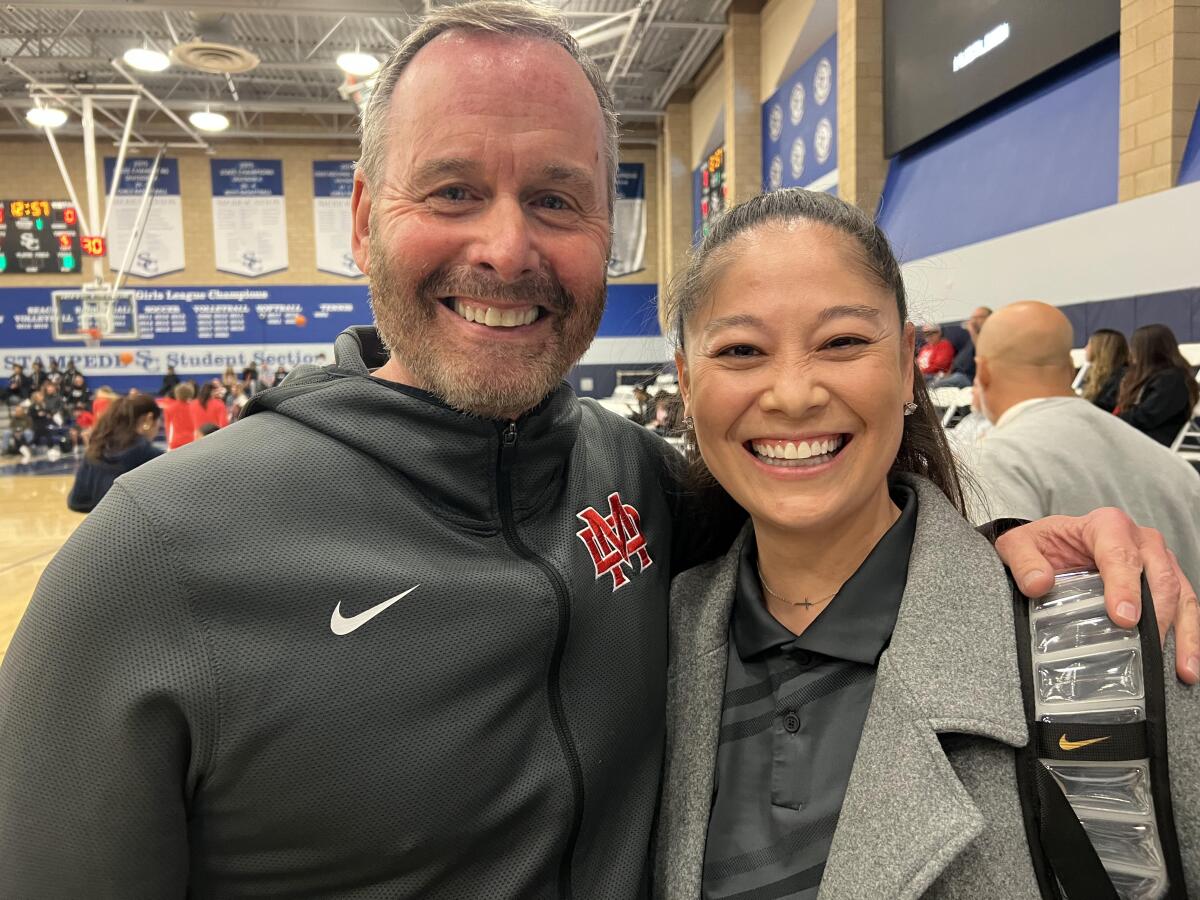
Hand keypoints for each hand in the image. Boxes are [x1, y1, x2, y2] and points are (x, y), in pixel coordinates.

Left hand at [995, 508, 1199, 684]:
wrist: (1052, 544)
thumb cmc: (1042, 544)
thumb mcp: (1018, 546)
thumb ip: (1024, 562)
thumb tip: (1038, 584)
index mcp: (1106, 525)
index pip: (1120, 556)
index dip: (1125, 587)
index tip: (1123, 618)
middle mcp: (1140, 540)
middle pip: (1158, 576)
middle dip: (1157, 614)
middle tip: (1148, 649)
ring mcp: (1159, 560)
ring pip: (1180, 593)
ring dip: (1183, 632)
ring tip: (1180, 668)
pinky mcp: (1167, 581)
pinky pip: (1186, 607)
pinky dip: (1188, 636)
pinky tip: (1184, 666)